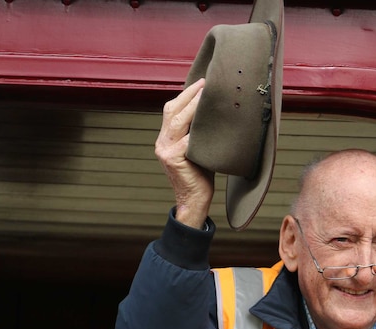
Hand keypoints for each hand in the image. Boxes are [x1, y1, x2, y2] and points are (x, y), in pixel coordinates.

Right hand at [155, 78, 214, 228]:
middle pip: (171, 111)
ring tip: (206, 93)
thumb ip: (197, 133)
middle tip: (205, 82)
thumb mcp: (196, 148)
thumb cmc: (200, 173)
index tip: (200, 83)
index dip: (184, 95)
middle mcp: (162, 142)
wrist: (194, 199)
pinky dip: (198, 128)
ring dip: (192, 105)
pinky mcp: (173, 158)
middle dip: (188, 94)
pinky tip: (209, 118)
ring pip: (177, 121)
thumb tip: (213, 112)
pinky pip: (187, 139)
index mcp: (165, 139)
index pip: (171, 110)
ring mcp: (165, 150)